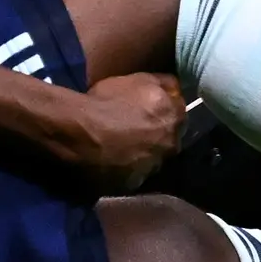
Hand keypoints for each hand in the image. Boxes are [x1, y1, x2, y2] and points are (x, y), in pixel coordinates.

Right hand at [59, 73, 189, 193]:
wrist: (80, 132)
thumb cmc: (107, 100)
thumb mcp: (138, 78)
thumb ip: (165, 83)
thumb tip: (176, 89)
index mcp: (174, 116)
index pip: (179, 113)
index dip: (164, 110)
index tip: (150, 109)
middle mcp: (171, 143)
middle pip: (170, 138)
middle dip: (159, 134)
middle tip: (136, 128)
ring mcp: (154, 166)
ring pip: (155, 158)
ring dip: (146, 152)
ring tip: (124, 146)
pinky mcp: (136, 183)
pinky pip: (137, 174)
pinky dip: (130, 167)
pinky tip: (115, 160)